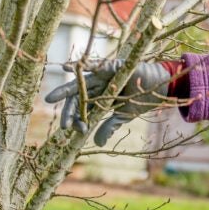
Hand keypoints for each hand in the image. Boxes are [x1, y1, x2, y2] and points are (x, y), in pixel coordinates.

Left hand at [44, 59, 168, 145]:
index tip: (79, 131)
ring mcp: (101, 77)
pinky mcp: (109, 67)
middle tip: (63, 125)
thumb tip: (97, 144)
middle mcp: (96, 88)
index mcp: (98, 100)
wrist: (157, 86)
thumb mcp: (123, 116)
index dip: (79, 120)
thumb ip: (109, 127)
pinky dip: (81, 66)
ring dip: (65, 91)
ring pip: (80, 84)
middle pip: (77, 98)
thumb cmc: (141, 100)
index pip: (83, 111)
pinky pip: (93, 65)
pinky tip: (67, 68)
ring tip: (51, 98)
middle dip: (69, 111)